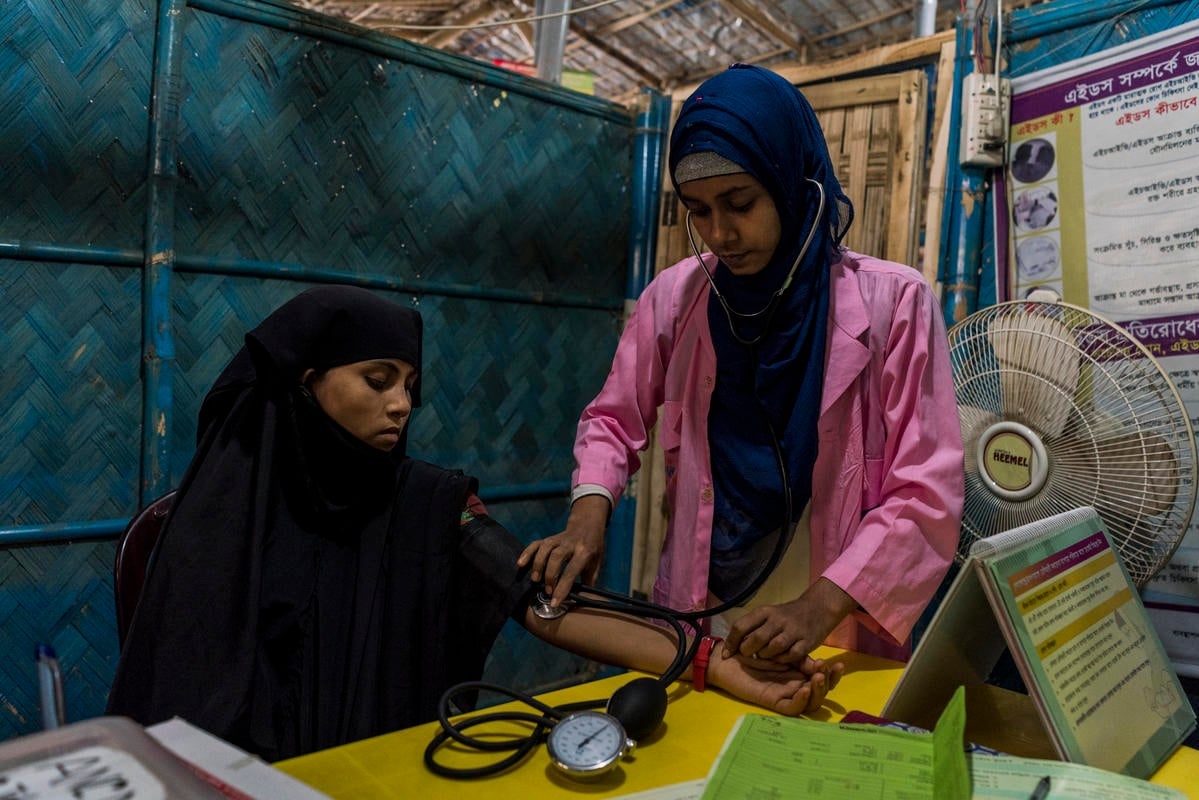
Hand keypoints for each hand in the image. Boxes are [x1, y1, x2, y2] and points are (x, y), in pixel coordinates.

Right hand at [516, 495, 608, 605]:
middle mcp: (571, 544)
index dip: (563, 587)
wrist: (588, 524)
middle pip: (557, 557)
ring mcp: (559, 539)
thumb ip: (589, 581)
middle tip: (547, 591)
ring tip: (535, 580)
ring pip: (545, 548)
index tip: (555, 602)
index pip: (572, 570)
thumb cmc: (593, 549)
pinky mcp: (549, 538)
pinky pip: (536, 543)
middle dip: (550, 576)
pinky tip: (520, 564)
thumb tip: (582, 601)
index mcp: (585, 552)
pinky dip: (527, 553)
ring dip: (538, 565)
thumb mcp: (596, 564)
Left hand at [709, 646, 843, 714]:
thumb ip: (797, 656)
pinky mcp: (772, 703)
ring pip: (809, 704)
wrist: (728, 655)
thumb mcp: (779, 649)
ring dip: (817, 692)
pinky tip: (804, 689)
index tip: (837, 664)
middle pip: (820, 694)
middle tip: (827, 669)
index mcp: (798, 674)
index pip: (822, 679)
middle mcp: (795, 687)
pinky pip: (791, 708)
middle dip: (829, 684)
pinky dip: (800, 701)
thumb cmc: (751, 650)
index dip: (833, 675)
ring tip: (818, 677)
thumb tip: (819, 662)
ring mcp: (785, 696)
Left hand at [724, 578, 857, 664]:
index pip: (740, 626)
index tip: (726, 654)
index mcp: (764, 612)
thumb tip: (730, 645)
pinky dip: (782, 660)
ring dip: (765, 657)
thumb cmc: (787, 615)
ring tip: (765, 657)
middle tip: (749, 656)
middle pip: (755, 639)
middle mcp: (777, 619)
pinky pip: (790, 656)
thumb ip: (752, 627)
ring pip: (772, 649)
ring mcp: (793, 630)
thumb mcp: (768, 614)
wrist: (817, 608)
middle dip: (748, 651)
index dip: (731, 642)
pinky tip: (781, 659)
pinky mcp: (806, 642)